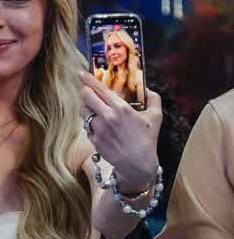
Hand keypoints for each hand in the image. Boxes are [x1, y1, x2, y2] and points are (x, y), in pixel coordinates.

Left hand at [79, 71, 161, 192]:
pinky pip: (86, 126)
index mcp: (120, 108)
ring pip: (83, 111)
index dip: (88, 79)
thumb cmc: (147, 140)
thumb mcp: (156, 117)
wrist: (137, 164)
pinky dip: (90, 122)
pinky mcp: (94, 140)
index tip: (82, 73)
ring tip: (94, 107)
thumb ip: (153, 98)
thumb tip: (147, 88)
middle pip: (85, 96)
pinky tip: (99, 124)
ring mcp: (98, 129)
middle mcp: (106, 117)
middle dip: (85, 90)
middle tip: (87, 89)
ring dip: (86, 107)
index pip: (98, 88)